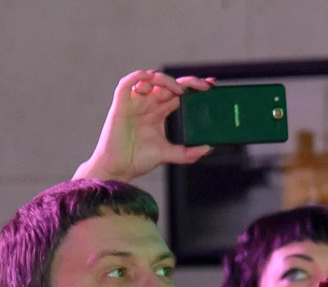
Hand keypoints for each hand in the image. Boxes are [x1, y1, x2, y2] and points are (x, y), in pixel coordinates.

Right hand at [75, 70, 215, 183]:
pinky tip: (150, 77)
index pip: (178, 94)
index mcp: (159, 112)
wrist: (117, 169)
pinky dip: (137, 77)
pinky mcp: (121, 105)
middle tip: (204, 86)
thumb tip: (207, 149)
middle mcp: (148, 104)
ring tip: (179, 90)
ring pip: (149, 79)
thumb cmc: (137, 159)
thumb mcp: (167, 154)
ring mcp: (135, 103)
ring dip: (165, 79)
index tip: (210, 86)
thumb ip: (187, 153)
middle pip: (168, 84)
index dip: (193, 87)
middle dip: (187, 82)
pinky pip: (127, 84)